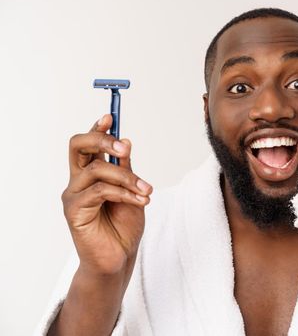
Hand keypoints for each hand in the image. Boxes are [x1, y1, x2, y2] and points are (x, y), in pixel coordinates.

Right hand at [61, 114, 152, 276]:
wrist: (120, 257)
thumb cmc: (124, 225)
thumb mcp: (133, 191)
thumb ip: (127, 169)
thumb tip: (126, 141)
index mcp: (92, 173)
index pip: (88, 144)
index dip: (98, 128)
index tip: (111, 116)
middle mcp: (79, 180)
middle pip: (78, 145)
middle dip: (103, 138)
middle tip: (125, 148)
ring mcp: (74, 195)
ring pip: (98, 168)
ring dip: (127, 177)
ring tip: (147, 191)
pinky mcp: (74, 210)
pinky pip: (100, 191)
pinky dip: (124, 192)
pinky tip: (140, 201)